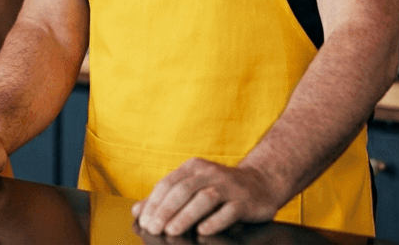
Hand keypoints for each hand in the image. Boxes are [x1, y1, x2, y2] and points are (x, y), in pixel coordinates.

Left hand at [132, 158, 286, 236]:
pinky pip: (229, 210)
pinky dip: (215, 220)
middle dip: (166, 210)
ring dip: (186, 215)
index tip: (144, 221)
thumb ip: (165, 198)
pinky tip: (203, 230)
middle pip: (184, 190)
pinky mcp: (245, 201)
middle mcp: (210, 173)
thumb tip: (137, 210)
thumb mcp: (192, 187)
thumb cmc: (220, 188)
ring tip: (172, 230)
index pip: (168, 183)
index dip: (154, 202)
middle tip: (154, 228)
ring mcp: (229, 186)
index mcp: (193, 167)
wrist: (261, 183)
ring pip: (204, 199)